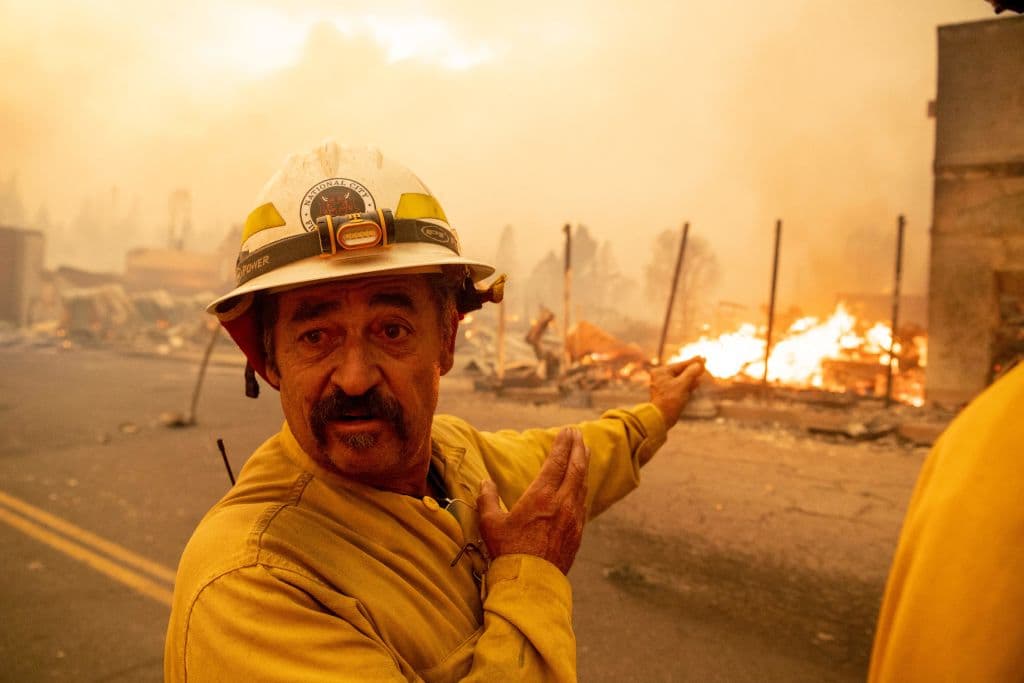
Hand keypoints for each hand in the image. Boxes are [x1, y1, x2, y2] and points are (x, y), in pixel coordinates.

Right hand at [476, 428, 590, 574]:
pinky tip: (581, 485)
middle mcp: (562, 503)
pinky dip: (583, 487)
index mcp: (541, 496)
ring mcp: (573, 518)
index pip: (557, 462)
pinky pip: (583, 502)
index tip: (567, 431)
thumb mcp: (490, 524)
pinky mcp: (578, 532)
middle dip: (578, 448)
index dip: (563, 444)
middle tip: (578, 434)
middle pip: (576, 468)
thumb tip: (485, 482)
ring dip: (583, 465)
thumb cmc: (508, 552)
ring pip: (582, 484)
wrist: (530, 582)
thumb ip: (487, 499)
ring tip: (583, 453)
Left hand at [650, 356, 705, 427]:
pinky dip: (688, 384)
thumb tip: (699, 364)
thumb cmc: (670, 400)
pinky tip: (697, 383)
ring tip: (702, 371)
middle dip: (693, 369)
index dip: (693, 362)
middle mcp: (661, 377)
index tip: (702, 358)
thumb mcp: (682, 384)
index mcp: (661, 372)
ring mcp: (664, 386)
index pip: (680, 365)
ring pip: (681, 379)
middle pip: (681, 371)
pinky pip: (680, 386)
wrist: (661, 418)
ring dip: (692, 377)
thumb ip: (691, 373)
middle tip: (704, 362)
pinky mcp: (668, 394)